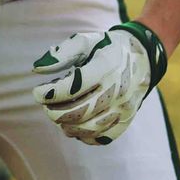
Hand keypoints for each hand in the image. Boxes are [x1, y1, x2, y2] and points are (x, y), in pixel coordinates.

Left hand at [31, 21, 166, 145]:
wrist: (142, 58)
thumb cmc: (106, 48)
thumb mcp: (85, 41)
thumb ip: (60, 54)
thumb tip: (36, 69)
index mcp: (107, 67)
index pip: (75, 87)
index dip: (52, 93)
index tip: (37, 92)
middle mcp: (118, 90)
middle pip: (81, 112)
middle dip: (55, 112)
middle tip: (45, 106)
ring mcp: (124, 108)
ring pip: (90, 128)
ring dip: (67, 125)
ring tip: (56, 115)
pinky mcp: (126, 121)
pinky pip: (102, 137)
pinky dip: (84, 136)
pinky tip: (73, 125)